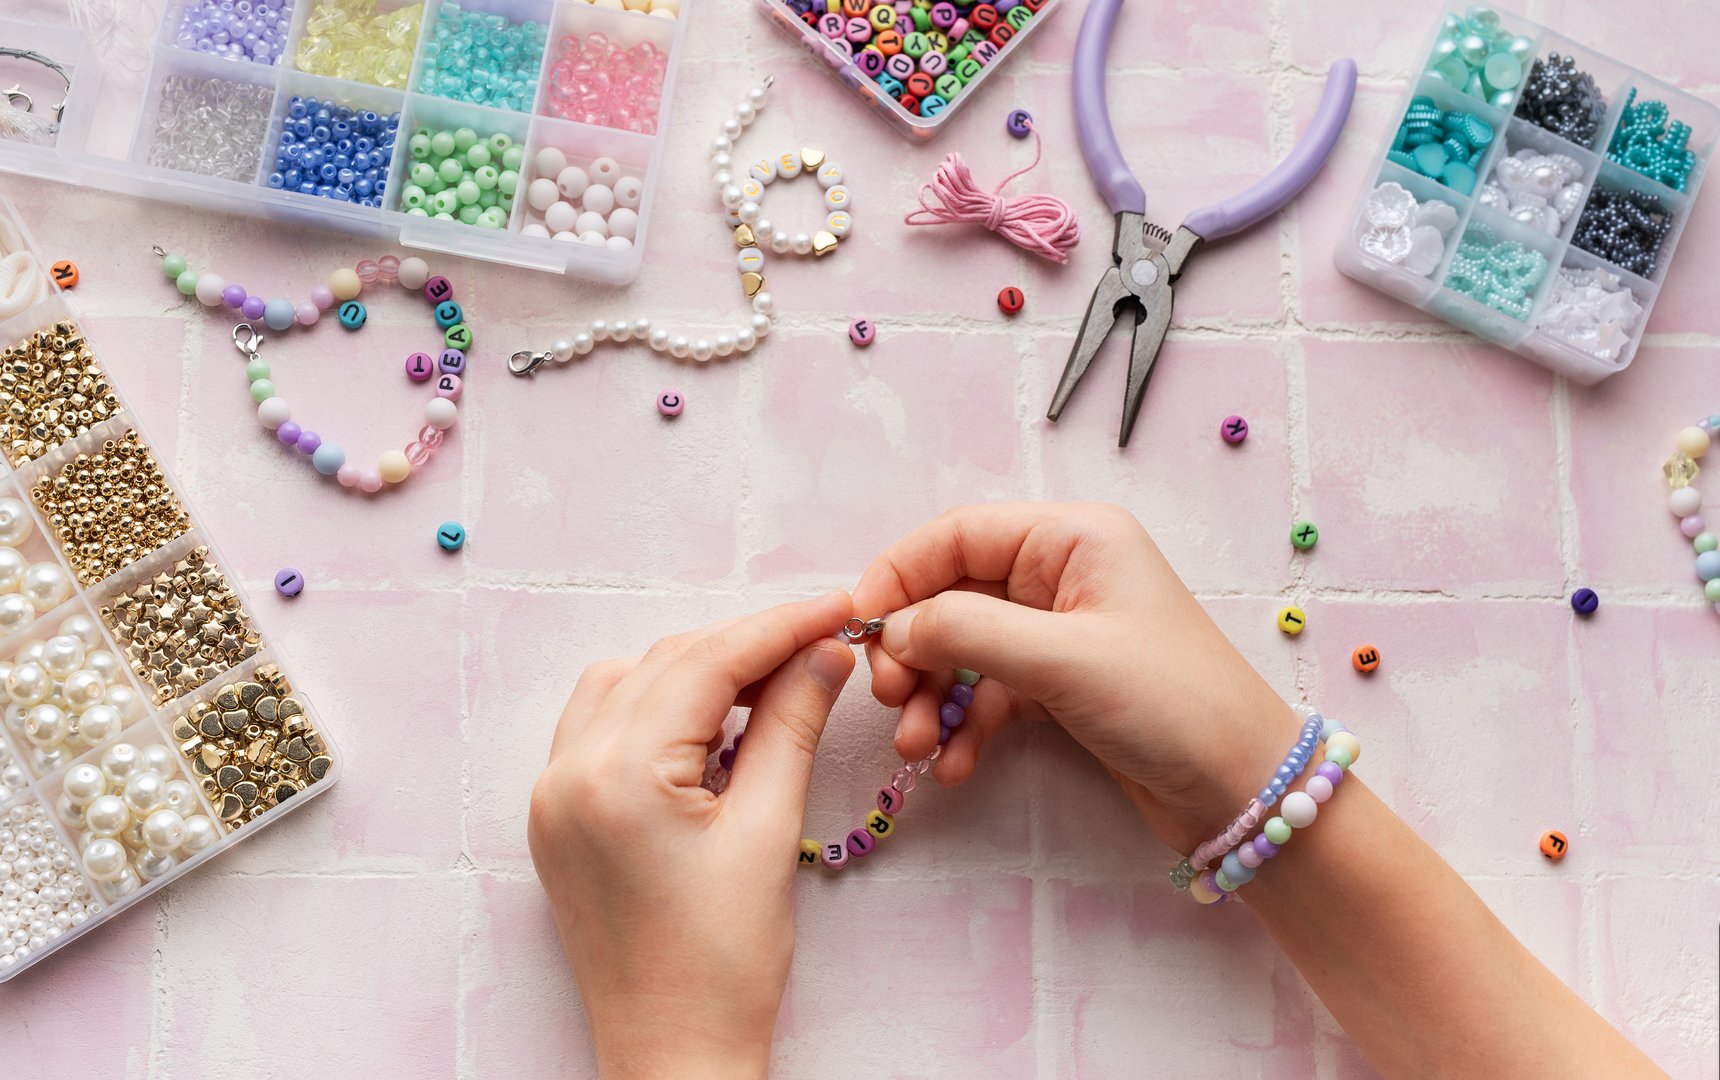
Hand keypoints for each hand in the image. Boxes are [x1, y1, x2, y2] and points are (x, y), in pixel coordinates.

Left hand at [527, 591, 856, 1078]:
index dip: (780, 627)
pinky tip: (711, 720)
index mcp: (618, 775)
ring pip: (628, 684)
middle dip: (745, 645)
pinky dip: (658, 705)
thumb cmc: (723, 964)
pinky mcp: (556, 817)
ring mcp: (551, 794)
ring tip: (772, 682)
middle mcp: (567, 772)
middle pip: (664, 664)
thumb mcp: (768, 832)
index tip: (837, 608)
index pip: (706, 664)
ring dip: (698, 670)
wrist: (672, 1052)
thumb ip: (790, 725)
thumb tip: (824, 652)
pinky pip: (602, 725)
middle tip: (820, 643)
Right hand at [852, 503, 1297, 853]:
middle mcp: (1064, 574)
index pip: (959, 534)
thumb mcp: (1062, 660)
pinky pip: (989, 694)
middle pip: (953, 594)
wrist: (1244, 791)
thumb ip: (967, 632)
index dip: (900, 575)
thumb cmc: (1171, 703)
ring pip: (964, 650)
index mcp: (1073, 538)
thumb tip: (891, 626)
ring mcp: (1061, 632)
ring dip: (932, 696)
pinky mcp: (1061, 686)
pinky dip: (965, 727)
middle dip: (914, 649)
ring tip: (918, 748)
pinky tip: (953, 766)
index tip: (856, 625)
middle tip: (891, 698)